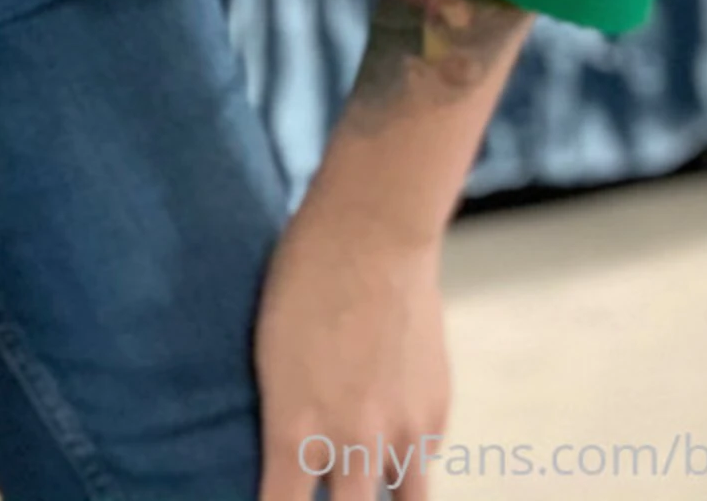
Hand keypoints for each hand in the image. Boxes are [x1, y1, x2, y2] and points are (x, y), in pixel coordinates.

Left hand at [254, 188, 449, 498]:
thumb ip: (286, 421)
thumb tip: (293, 464)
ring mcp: (401, 431)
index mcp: (295, 428)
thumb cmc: (303, 281)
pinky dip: (406, 461)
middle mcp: (351, 442)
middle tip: (334, 489)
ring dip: (383, 498)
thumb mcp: (271, 356)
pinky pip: (422, 462)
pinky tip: (391, 438)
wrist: (372, 232)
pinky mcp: (435, 412)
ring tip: (368, 482)